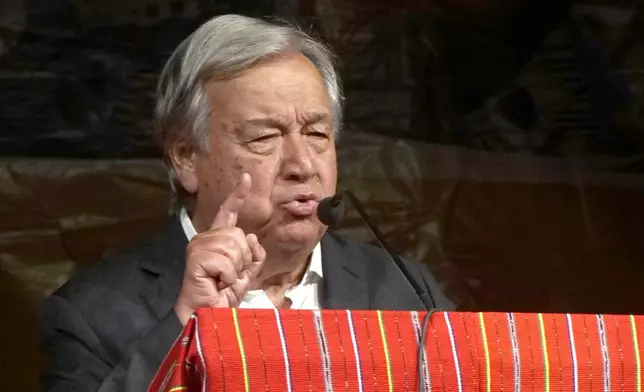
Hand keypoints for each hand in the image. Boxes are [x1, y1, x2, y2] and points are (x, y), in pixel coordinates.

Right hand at [174, 173, 265, 325]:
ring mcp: (199, 247)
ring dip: (236, 269)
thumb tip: (252, 237)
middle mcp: (205, 239)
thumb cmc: (223, 298)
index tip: (246, 178)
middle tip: (230, 277)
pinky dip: (229, 276)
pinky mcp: (196, 258)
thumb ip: (253, 255)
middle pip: (239, 235)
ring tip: (223, 281)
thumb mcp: (246, 275)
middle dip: (243, 259)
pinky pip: (227, 261)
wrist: (208, 317)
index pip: (228, 212)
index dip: (237, 195)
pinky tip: (218, 284)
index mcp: (217, 240)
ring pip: (234, 245)